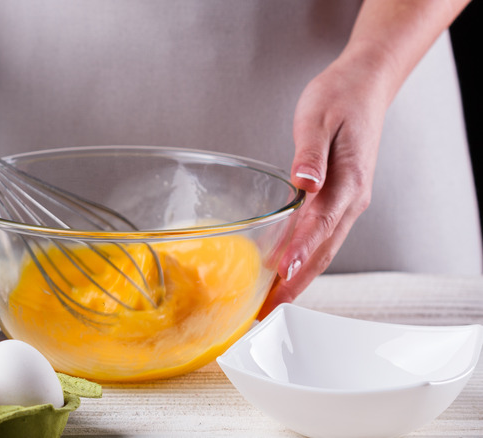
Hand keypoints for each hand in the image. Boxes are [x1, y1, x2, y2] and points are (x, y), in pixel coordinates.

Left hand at [258, 52, 389, 318]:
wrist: (364, 86)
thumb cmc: (339, 98)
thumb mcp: (317, 119)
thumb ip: (310, 154)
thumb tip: (305, 183)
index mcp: (348, 181)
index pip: (322, 224)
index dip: (302, 252)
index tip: (282, 275)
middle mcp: (352, 199)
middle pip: (324, 250)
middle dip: (297, 283)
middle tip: (269, 310)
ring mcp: (349, 202)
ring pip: (324, 249)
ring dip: (300, 277)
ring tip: (274, 302)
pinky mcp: (340, 199)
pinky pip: (323, 237)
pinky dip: (305, 258)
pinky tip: (287, 270)